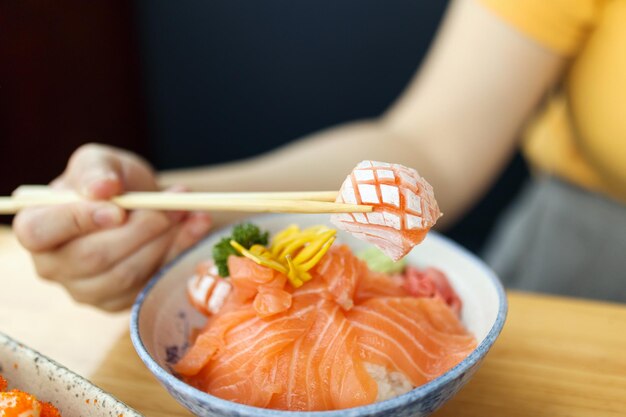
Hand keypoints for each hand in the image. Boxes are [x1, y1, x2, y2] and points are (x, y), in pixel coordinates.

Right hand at [13, 143, 212, 310]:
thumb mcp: (101, 161)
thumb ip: (95, 170)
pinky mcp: (118, 303)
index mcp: (36, 227)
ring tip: (186, 211)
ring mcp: (85, 290)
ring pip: (127, 274)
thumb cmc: (111, 181)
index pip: (39, 232)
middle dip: (142, 229)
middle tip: (173, 205)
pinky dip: (179, 252)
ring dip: (165, 240)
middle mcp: (53, 265)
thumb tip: (102, 189)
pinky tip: (196, 226)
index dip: (78, 221)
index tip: (119, 209)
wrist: (140, 203)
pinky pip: (150, 283)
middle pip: (93, 257)